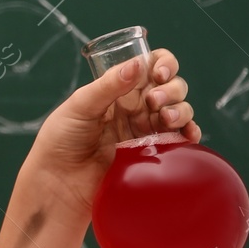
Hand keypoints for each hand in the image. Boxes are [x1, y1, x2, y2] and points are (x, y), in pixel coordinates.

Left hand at [24, 48, 200, 223]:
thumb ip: (108, 86)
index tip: (160, 72)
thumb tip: (137, 63)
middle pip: (171, 87)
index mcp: (117, 90)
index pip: (150, 67)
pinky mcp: (152, 154)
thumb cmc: (60, 141)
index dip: (163, 63)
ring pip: (179, 111)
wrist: (58, 184)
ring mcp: (145, 131)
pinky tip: (188, 135)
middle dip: (172, 89)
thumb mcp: (79, 107)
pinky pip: (180, 140)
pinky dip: (190, 133)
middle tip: (154, 101)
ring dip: (181, 110)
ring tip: (166, 119)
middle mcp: (135, 108)